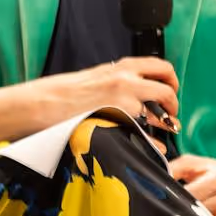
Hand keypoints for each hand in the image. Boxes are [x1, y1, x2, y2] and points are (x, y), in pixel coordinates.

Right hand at [48, 56, 180, 134]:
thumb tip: (135, 89)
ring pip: (158, 115)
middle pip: (166, 92)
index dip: (171, 80)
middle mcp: (127, 82)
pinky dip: (153, 143)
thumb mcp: (95, 76)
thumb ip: (117, 79)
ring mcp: (123, 103)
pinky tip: (152, 147)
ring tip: (161, 133)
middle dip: (172, 106)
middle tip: (169, 116)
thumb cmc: (62, 92)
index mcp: (121, 68)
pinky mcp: (118, 123)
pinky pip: (145, 135)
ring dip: (164, 125)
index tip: (169, 89)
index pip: (161, 68)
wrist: (43, 103)